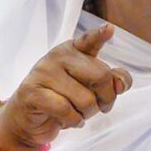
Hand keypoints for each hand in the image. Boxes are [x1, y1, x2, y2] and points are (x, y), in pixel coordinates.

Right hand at [0, 25, 131, 150]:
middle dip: (106, 99)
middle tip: (99, 107)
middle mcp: (58, 56)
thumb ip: (111, 80)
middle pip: (101, 77)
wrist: (29, 118)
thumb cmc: (65, 98)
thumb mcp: (90, 87)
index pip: (89, 41)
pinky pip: (66, 111)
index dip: (99, 35)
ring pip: (86, 99)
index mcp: (74, 49)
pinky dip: (73, 121)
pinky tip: (68, 120)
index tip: (109, 29)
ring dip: (87, 114)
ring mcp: (43, 72)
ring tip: (77, 113)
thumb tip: (121, 85)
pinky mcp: (32, 92)